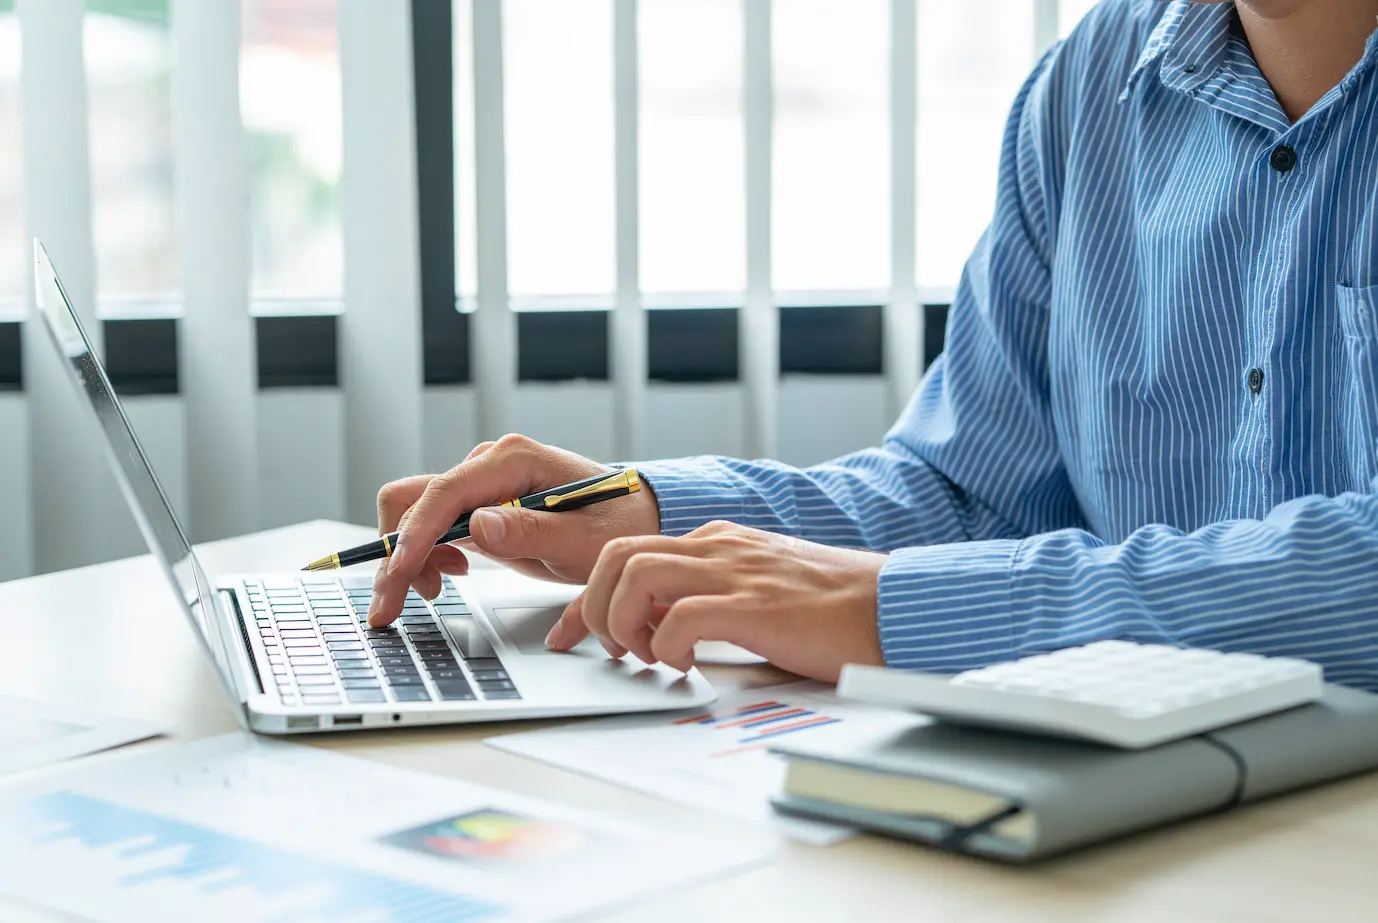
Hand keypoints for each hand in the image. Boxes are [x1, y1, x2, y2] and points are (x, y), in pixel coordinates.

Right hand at [369, 434, 660, 626]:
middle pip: (417, 500)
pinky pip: (433, 526)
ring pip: (416, 513)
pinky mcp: (479, 506)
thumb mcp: (586, 540)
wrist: (635, 520)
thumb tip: (480, 524)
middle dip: (398, 553)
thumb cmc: (619, 525)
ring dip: (408, 556)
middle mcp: (490, 464)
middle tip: (390, 605)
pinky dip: (426, 555)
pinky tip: (445, 578)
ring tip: (428, 594)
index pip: (447, 491)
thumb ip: (535, 532)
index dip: (416, 532)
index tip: (400, 570)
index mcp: (515, 459)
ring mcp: (482, 484)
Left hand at [547, 520, 886, 682]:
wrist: (895, 605)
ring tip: (645, 656)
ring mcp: (735, 571)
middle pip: (616, 555)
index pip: (627, 552)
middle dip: (591, 605)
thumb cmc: (835, 606)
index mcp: (717, 542)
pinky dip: (667, 648)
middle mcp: (718, 547)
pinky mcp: (755, 605)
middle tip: (609, 648)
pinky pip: (680, 618)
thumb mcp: (761, 588)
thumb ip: (714, 594)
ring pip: (634, 576)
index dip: (583, 597)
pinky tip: (686, 666)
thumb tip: (664, 629)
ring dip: (621, 623)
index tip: (566, 634)